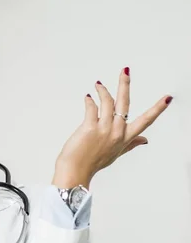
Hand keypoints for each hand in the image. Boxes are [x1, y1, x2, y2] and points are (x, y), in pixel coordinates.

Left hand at [53, 67, 172, 187]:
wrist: (76, 171)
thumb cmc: (93, 163)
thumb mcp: (116, 154)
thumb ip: (131, 144)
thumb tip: (145, 140)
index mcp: (125, 138)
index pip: (145, 121)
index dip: (157, 109)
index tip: (167, 98)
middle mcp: (117, 132)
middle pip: (124, 103)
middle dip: (125, 84)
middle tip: (125, 71)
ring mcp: (104, 129)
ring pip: (107, 102)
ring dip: (102, 90)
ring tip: (98, 85)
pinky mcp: (89, 128)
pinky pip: (91, 107)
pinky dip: (89, 101)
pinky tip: (88, 98)